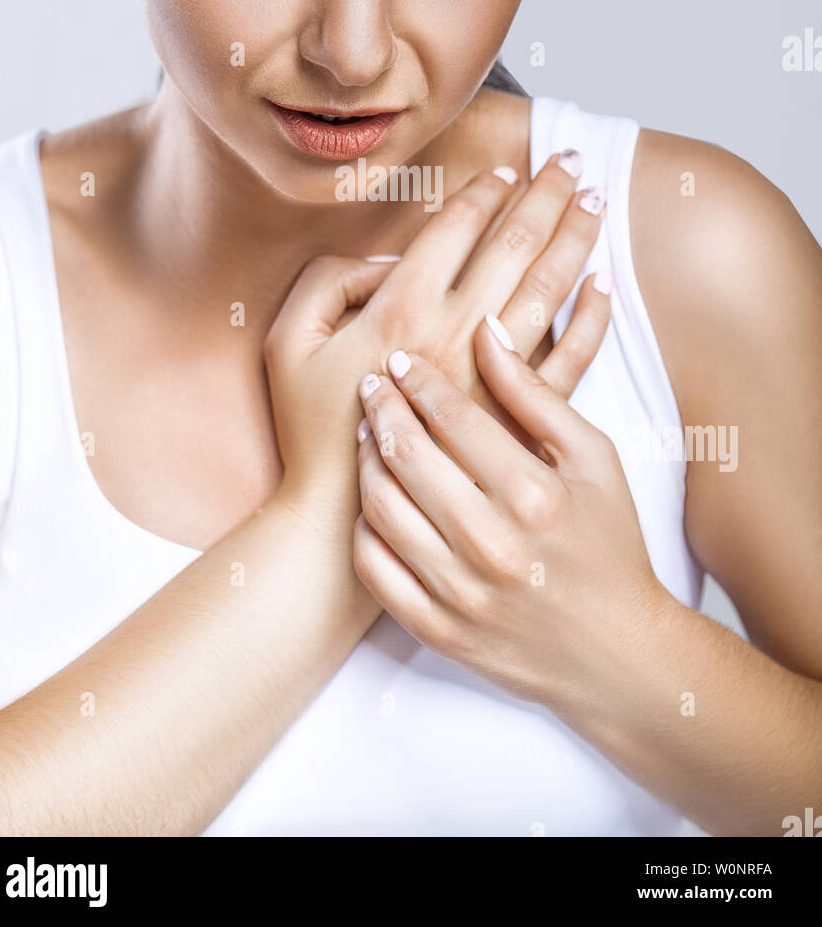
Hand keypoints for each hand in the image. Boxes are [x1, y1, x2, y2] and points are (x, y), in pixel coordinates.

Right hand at [265, 153, 610, 498]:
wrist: (345, 521)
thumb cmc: (310, 431)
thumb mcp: (286, 344)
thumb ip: (325, 283)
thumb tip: (387, 261)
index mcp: (401, 310)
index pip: (457, 231)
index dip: (484, 193)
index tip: (507, 169)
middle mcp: (455, 334)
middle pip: (515, 246)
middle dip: (547, 196)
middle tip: (573, 159)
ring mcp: (492, 378)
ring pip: (548, 289)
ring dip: (575, 238)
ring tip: (597, 199)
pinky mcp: (516, 419)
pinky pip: (568, 358)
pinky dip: (591, 319)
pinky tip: (602, 285)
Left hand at [352, 320, 668, 712]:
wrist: (617, 652)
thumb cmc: (609, 544)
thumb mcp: (593, 456)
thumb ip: (535, 393)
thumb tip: (487, 329)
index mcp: (533, 493)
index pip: (451, 417)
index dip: (417, 379)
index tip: (398, 360)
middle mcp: (491, 543)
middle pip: (406, 455)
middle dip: (380, 408)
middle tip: (369, 385)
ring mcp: (459, 592)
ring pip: (381, 507)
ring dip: (365, 461)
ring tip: (368, 434)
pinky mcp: (437, 630)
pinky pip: (374, 569)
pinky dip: (363, 527)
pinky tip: (372, 500)